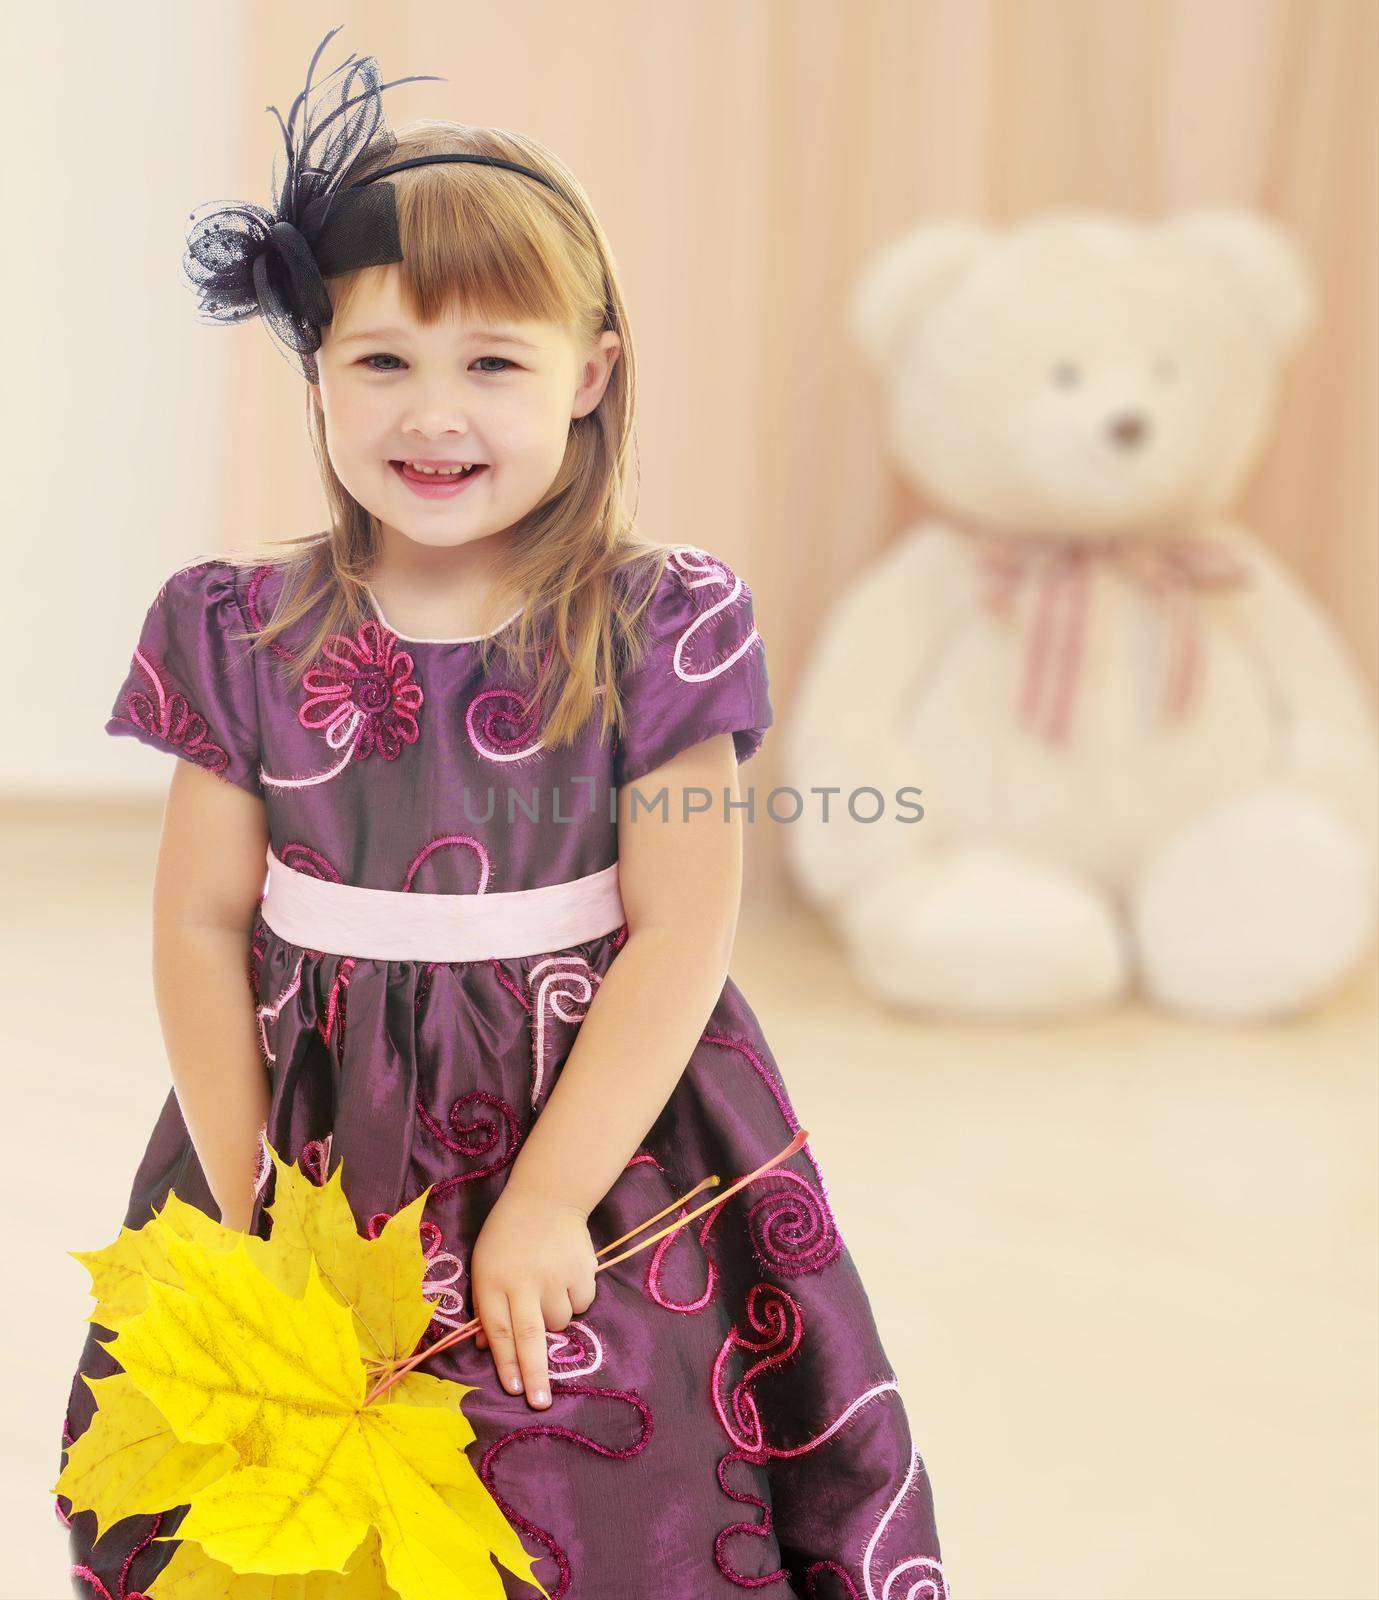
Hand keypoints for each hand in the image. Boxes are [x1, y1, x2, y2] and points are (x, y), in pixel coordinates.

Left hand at [469, 1182, 597, 1409]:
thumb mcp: (485, 1264)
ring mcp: (554, 1275)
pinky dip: (574, 1298)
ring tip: (547, 1288)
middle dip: (534, 1374)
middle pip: (528, 1337)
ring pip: (559, 1321)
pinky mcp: (581, 1269)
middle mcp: (523, 1280)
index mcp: (492, 1280)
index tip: (514, 1390)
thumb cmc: (508, 1234)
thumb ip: (487, 1305)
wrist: (547, 1195)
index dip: (505, 1364)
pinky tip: (565, 1276)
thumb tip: (488, 1349)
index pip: (498, 1331)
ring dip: (554, 1317)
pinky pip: (581, 1303)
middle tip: (538, 1403)